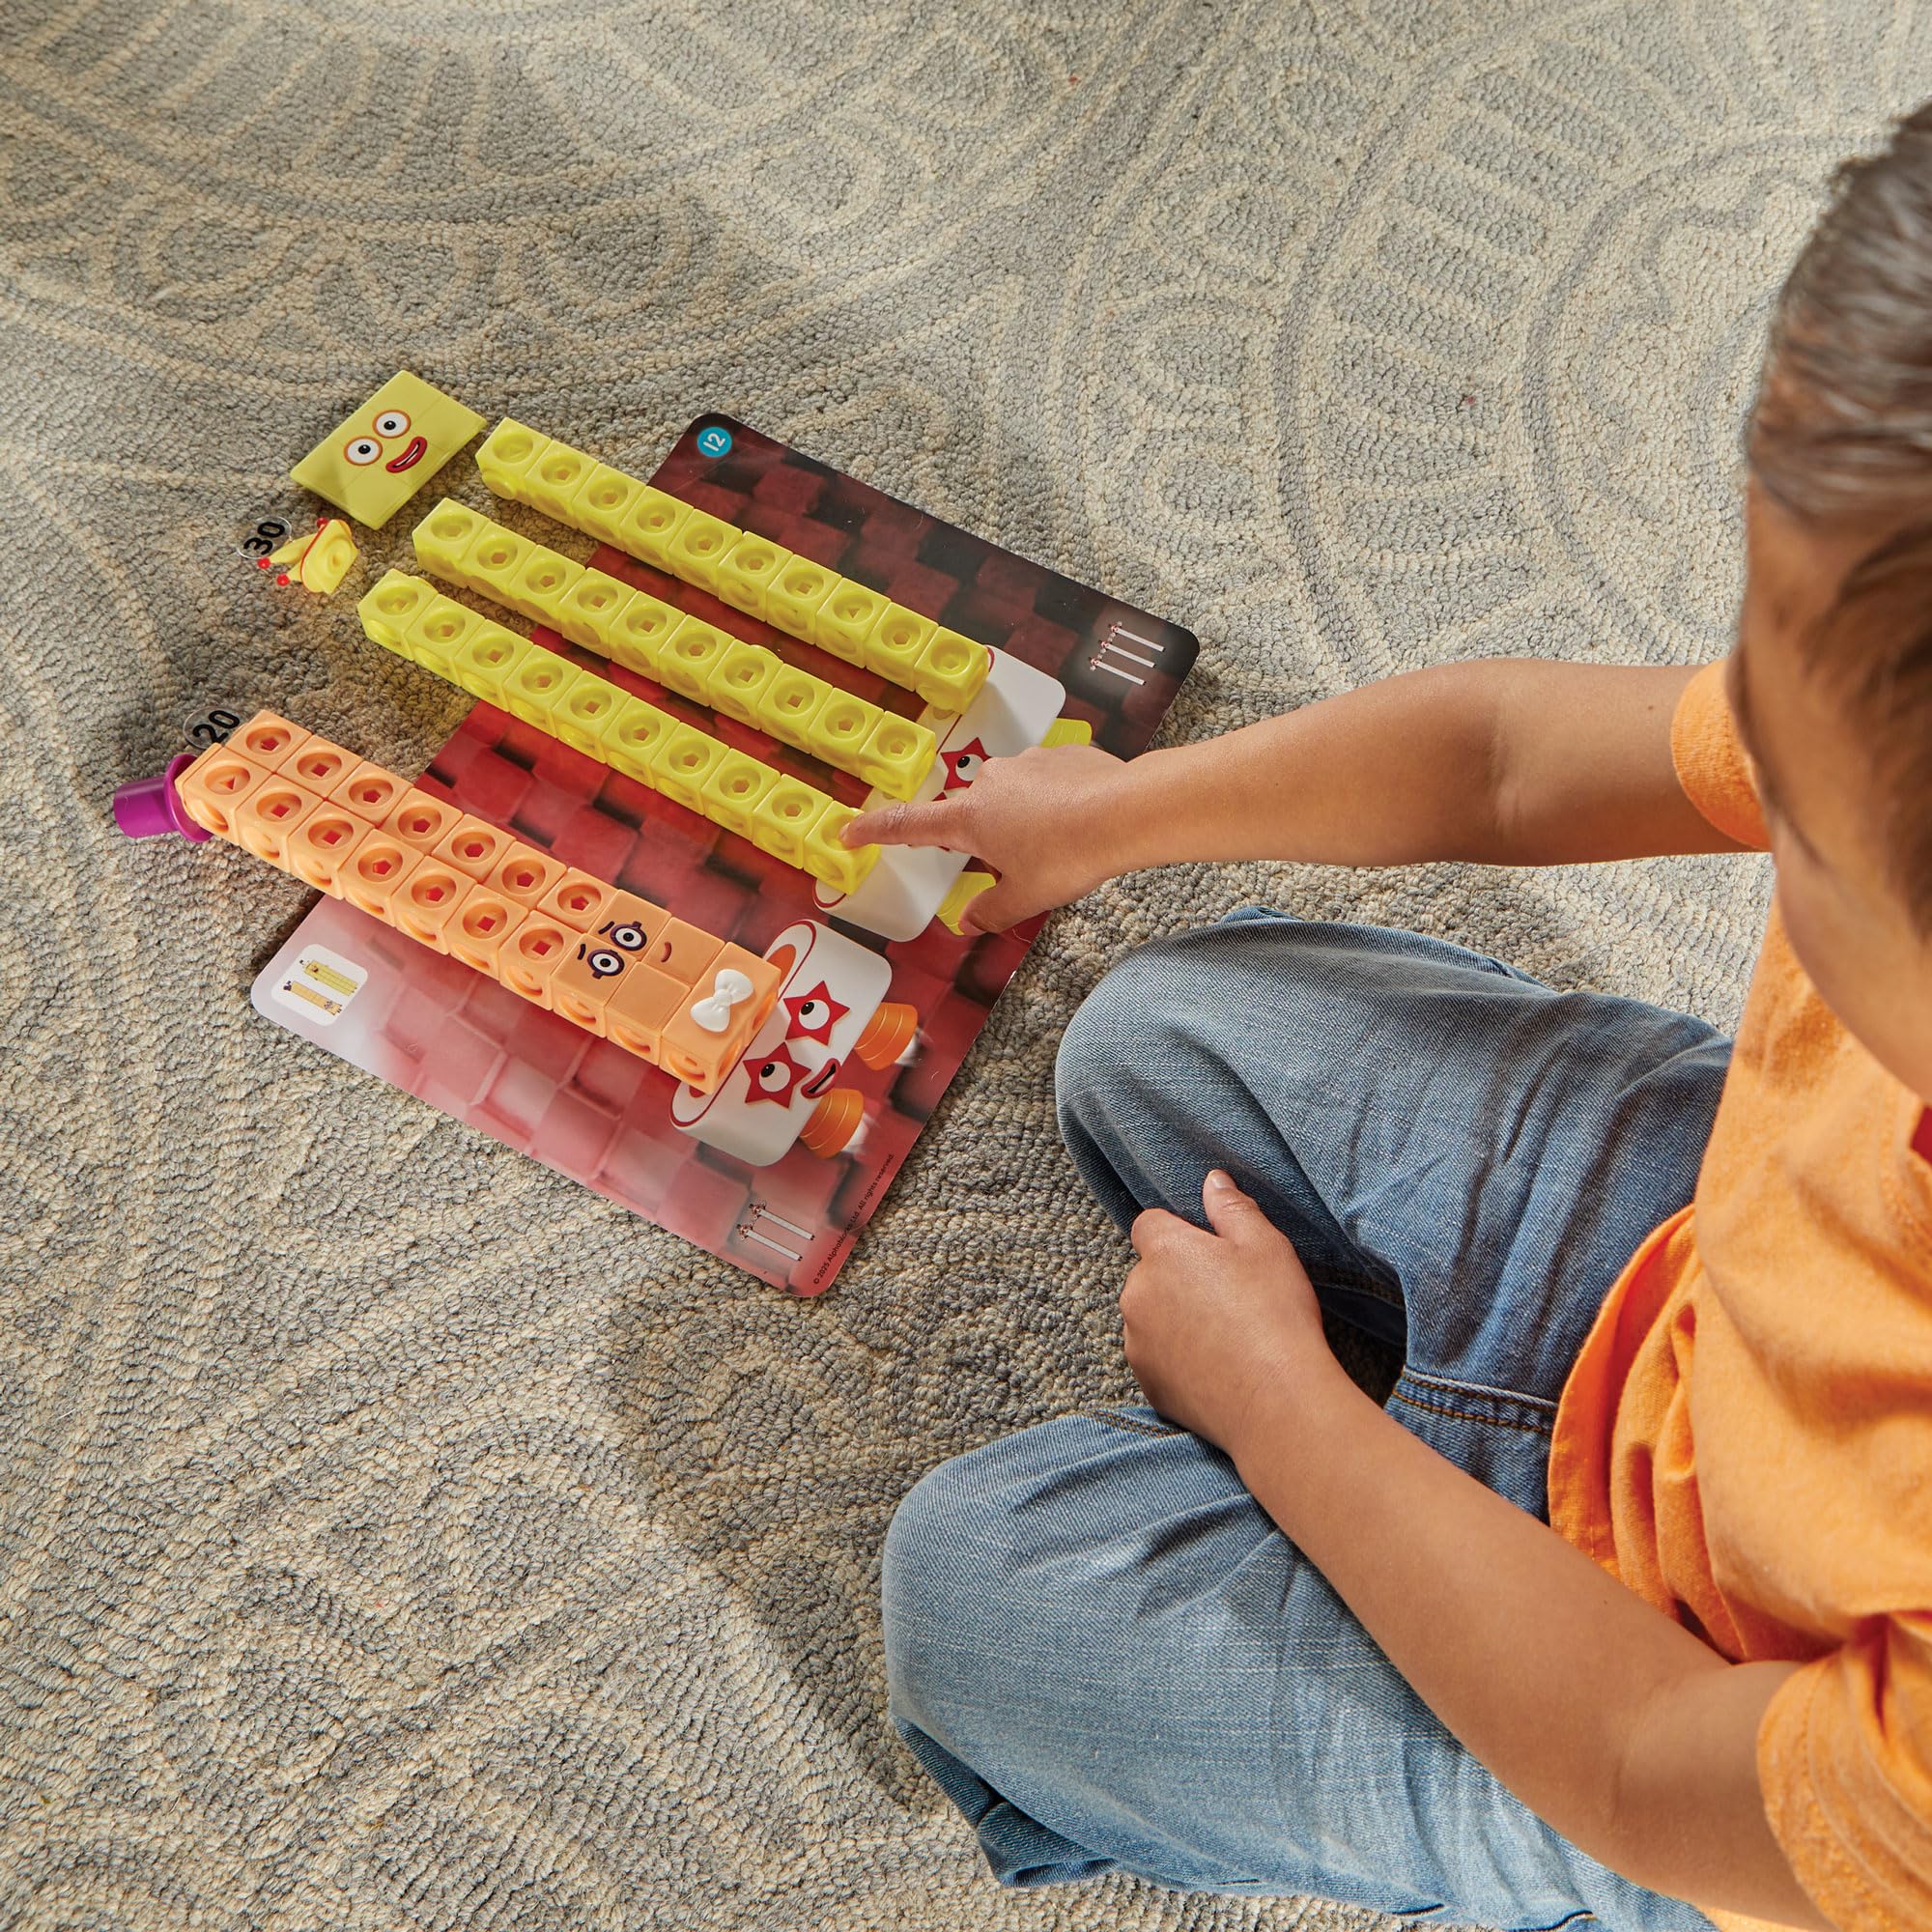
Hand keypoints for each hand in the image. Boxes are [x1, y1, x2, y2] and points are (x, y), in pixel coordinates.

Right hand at [842, 742, 1134, 931]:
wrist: (1124, 812)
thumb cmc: (1069, 854)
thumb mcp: (1025, 897)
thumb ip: (991, 911)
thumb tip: (969, 922)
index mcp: (969, 819)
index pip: (907, 825)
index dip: (875, 830)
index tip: (849, 830)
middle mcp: (990, 782)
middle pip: (970, 815)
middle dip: (986, 841)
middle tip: (1018, 866)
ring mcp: (1024, 764)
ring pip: (1010, 796)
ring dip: (1022, 819)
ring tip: (1056, 846)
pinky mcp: (1057, 755)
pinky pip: (1044, 781)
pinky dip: (1052, 802)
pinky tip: (1076, 822)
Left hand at [1122, 1171, 1334, 1454]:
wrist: (1277, 1401)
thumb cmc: (1274, 1314)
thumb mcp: (1265, 1245)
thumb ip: (1232, 1207)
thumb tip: (1212, 1180)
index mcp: (1163, 1251)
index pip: (1151, 1223)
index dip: (1181, 1233)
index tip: (1215, 1253)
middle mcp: (1137, 1293)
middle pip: (1150, 1272)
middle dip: (1179, 1277)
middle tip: (1230, 1297)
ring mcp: (1137, 1342)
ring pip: (1151, 1316)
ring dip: (1175, 1319)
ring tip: (1226, 1336)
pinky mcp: (1147, 1383)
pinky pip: (1156, 1358)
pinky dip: (1178, 1359)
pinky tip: (1217, 1367)